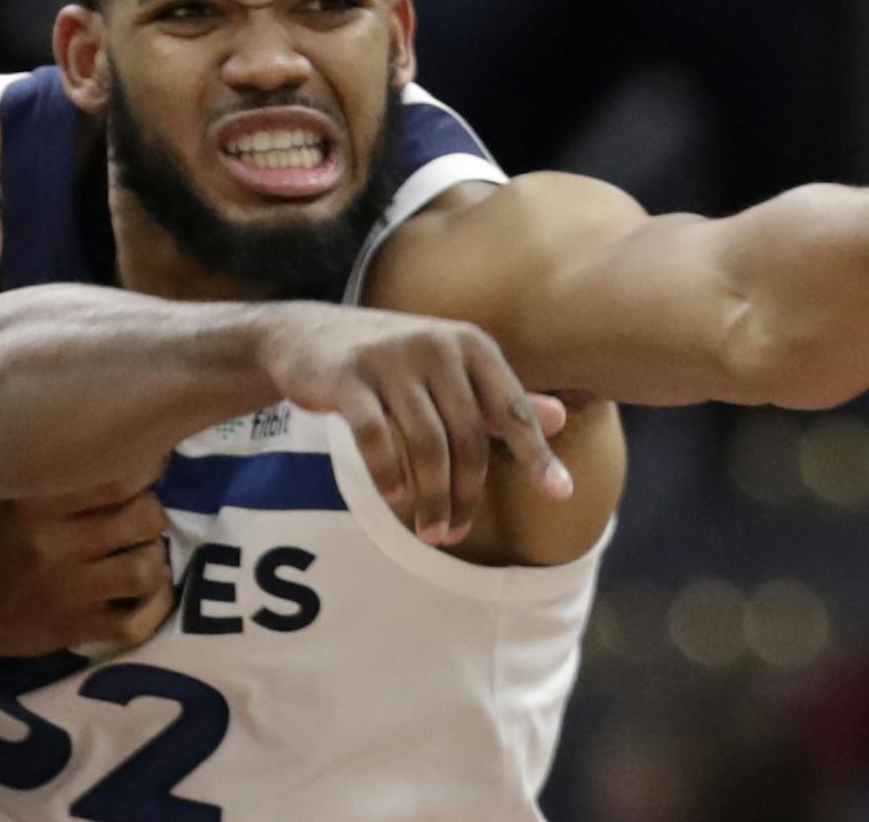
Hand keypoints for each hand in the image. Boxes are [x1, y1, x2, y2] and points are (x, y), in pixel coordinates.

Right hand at [0, 466, 172, 657]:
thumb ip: (46, 459)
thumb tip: (108, 427)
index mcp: (33, 496)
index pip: (119, 472)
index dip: (147, 465)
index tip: (145, 463)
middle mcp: (51, 542)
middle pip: (143, 516)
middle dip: (150, 510)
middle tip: (137, 510)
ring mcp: (63, 590)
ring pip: (145, 568)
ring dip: (153, 557)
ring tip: (138, 549)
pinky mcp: (68, 630)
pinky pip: (134, 623)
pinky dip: (153, 607)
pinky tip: (146, 592)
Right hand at [257, 304, 571, 545]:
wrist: (308, 334)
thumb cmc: (394, 360)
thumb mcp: (450, 370)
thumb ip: (499, 396)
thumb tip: (560, 418)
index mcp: (469, 343)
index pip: (512, 407)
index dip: (536, 453)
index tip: (559, 494)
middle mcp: (436, 344)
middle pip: (468, 435)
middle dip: (466, 494)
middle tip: (456, 534)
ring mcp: (390, 358)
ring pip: (426, 443)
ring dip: (431, 497)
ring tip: (430, 531)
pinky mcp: (348, 377)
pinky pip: (375, 436)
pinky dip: (388, 473)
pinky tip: (395, 495)